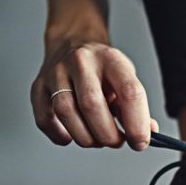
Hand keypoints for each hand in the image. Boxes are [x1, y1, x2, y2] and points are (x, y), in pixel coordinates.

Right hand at [31, 37, 155, 149]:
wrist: (72, 42)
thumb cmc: (102, 66)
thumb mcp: (125, 76)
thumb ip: (136, 105)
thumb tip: (147, 133)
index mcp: (111, 59)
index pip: (129, 92)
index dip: (137, 123)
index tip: (140, 141)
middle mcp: (81, 62)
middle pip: (92, 105)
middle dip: (108, 134)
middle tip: (117, 141)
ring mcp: (56, 72)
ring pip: (65, 112)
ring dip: (86, 137)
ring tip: (98, 139)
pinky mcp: (38, 85)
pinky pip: (44, 118)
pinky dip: (59, 134)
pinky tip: (72, 136)